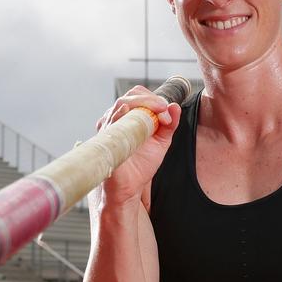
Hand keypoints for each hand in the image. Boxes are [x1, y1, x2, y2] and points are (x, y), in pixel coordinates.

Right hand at [96, 85, 180, 210]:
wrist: (130, 187)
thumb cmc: (142, 164)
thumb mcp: (162, 141)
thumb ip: (170, 124)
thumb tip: (175, 106)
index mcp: (130, 116)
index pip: (139, 94)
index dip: (155, 99)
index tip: (167, 111)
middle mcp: (118, 117)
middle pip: (132, 95)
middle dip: (151, 100)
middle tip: (164, 112)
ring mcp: (110, 126)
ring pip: (123, 103)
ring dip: (144, 106)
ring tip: (159, 118)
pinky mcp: (106, 137)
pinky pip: (112, 120)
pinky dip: (125, 114)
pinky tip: (136, 117)